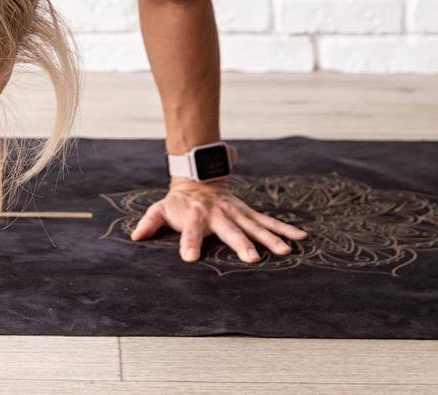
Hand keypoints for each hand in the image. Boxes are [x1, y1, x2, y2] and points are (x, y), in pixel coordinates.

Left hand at [130, 178, 306, 263]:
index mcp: (195, 216)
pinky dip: (285, 229)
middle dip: (241, 244)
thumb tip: (136, 237)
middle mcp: (218, 215)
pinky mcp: (248, 213)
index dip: (189, 243)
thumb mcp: (160, 208)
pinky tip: (301, 238)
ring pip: (255, 226)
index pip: (190, 231)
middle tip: (252, 260)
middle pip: (230, 231)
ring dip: (270, 239)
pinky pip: (268, 221)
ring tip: (285, 252)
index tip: (190, 258)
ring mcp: (236, 213)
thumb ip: (150, 222)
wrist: (198, 178)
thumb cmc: (179, 202)